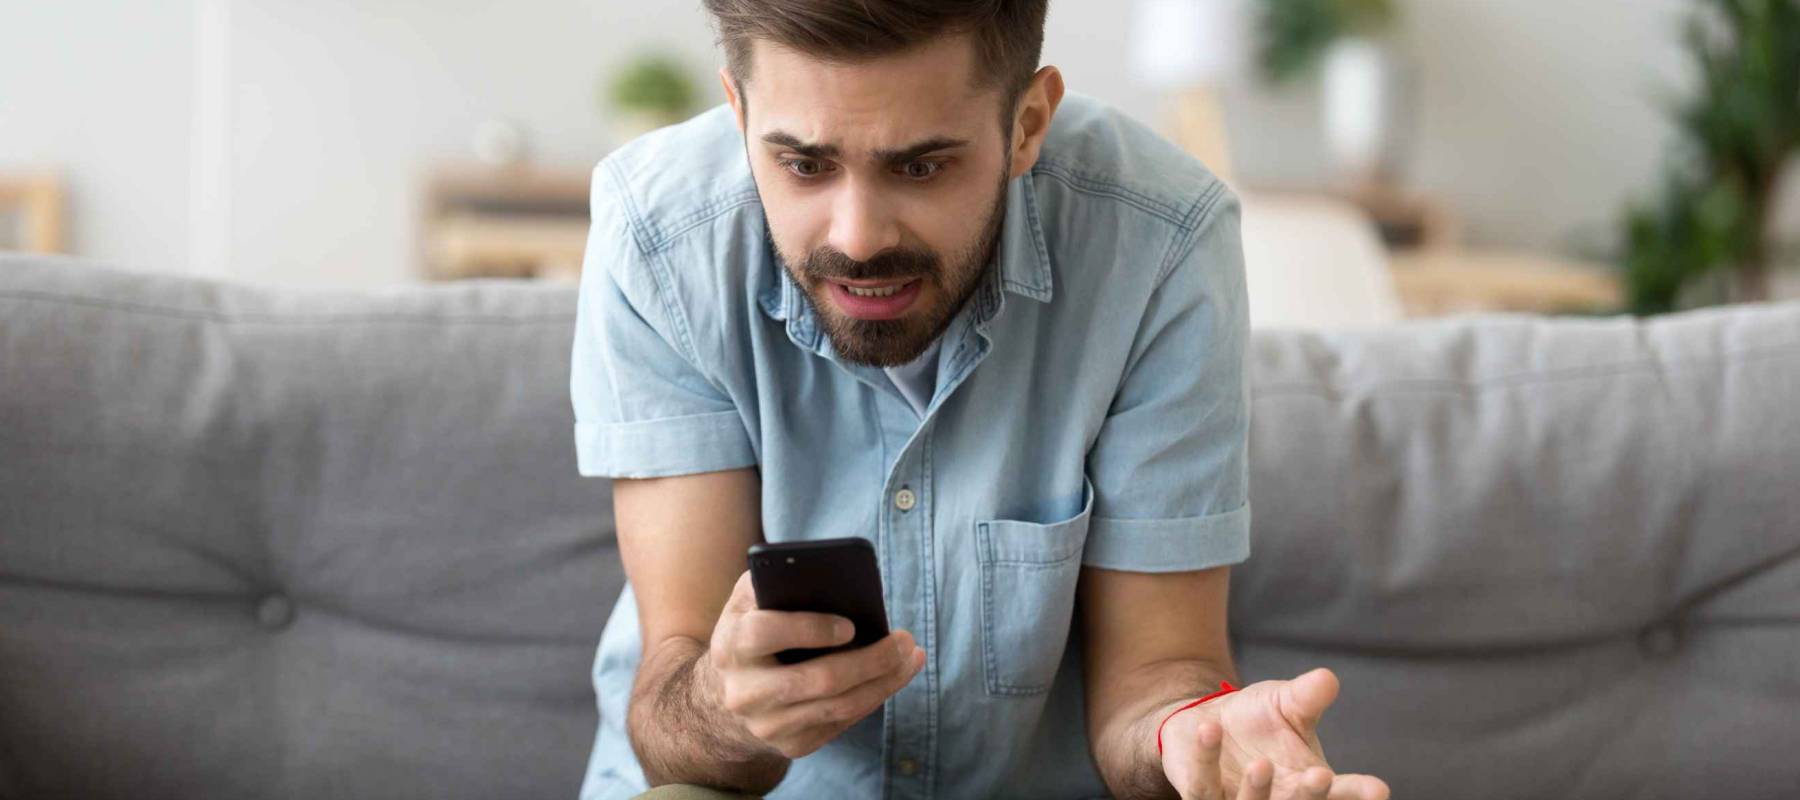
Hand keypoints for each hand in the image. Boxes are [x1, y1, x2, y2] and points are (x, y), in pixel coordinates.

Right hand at [700, 570, 926, 758]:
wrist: (724, 697)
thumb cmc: (750, 632)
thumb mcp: (748, 603)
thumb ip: (775, 580)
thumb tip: (829, 575)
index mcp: (732, 646)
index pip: (765, 634)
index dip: (809, 628)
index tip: (850, 625)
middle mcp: (745, 692)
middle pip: (818, 679)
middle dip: (870, 660)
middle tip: (904, 639)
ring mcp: (768, 725)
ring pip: (838, 707)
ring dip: (884, 682)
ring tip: (911, 656)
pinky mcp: (790, 746)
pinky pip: (842, 723)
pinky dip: (873, 698)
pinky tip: (894, 677)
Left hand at [1160, 668, 1388, 799]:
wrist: (1207, 722)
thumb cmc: (1259, 718)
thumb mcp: (1286, 703)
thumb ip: (1307, 696)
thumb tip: (1327, 678)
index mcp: (1307, 783)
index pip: (1340, 793)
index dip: (1358, 794)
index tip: (1378, 789)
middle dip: (1310, 796)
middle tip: (1320, 778)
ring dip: (1256, 790)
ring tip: (1261, 764)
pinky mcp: (1201, 793)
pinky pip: (1201, 784)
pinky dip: (1205, 758)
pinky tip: (1209, 729)